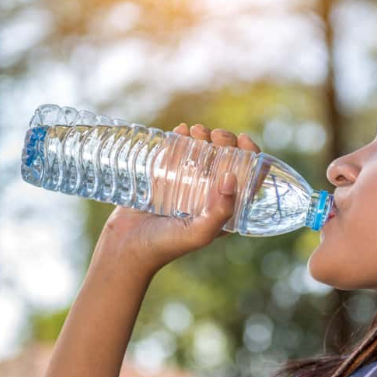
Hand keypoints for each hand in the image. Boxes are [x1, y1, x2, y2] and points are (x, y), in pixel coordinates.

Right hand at [93, 123, 261, 274]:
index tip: (242, 139)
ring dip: (204, 136)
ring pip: (202, 152)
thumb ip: (221, 210)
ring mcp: (185, 184)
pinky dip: (181, 137)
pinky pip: (176, 151)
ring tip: (196, 131)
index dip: (251, 154)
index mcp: (224, 208)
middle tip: (215, 136)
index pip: (247, 176)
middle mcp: (208, 194)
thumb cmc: (166, 245)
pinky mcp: (163, 177)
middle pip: (226, 159)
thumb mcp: (200, 232)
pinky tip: (181, 130)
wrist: (125, 247)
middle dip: (225, 140)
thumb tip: (232, 177)